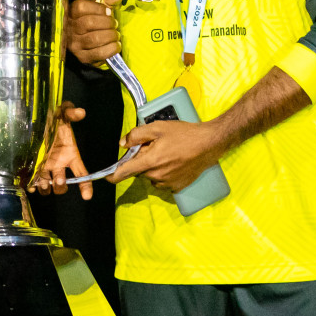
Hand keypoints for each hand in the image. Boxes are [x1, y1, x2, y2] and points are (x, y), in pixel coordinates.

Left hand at [29, 102, 90, 198]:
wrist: (36, 120)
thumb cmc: (53, 118)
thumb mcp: (61, 113)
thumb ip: (71, 113)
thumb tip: (81, 112)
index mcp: (70, 155)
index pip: (82, 173)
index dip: (86, 185)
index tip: (87, 196)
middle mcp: (59, 165)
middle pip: (63, 184)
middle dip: (61, 185)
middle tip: (58, 180)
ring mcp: (46, 167)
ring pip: (48, 186)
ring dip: (47, 188)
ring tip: (43, 183)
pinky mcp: (34, 167)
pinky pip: (34, 182)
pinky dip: (32, 186)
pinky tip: (30, 186)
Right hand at [66, 0, 125, 65]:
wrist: (88, 45)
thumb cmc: (95, 22)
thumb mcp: (100, 9)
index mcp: (72, 12)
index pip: (82, 7)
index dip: (99, 9)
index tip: (109, 12)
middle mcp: (70, 28)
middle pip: (89, 23)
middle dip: (107, 23)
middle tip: (115, 25)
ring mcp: (74, 44)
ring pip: (94, 38)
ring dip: (110, 36)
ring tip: (116, 35)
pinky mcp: (82, 57)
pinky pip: (98, 53)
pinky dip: (111, 49)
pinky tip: (116, 45)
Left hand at [108, 116, 224, 191]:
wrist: (209, 144)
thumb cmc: (184, 134)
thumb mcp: (157, 128)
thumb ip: (136, 135)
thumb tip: (123, 143)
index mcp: (150, 161)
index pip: (125, 172)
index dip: (113, 175)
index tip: (106, 177)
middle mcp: (157, 176)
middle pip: (139, 171)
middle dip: (142, 160)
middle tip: (154, 147)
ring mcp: (168, 183)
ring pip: (151, 177)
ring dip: (153, 168)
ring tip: (167, 154)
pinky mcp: (178, 187)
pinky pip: (163, 182)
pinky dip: (164, 173)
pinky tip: (174, 162)